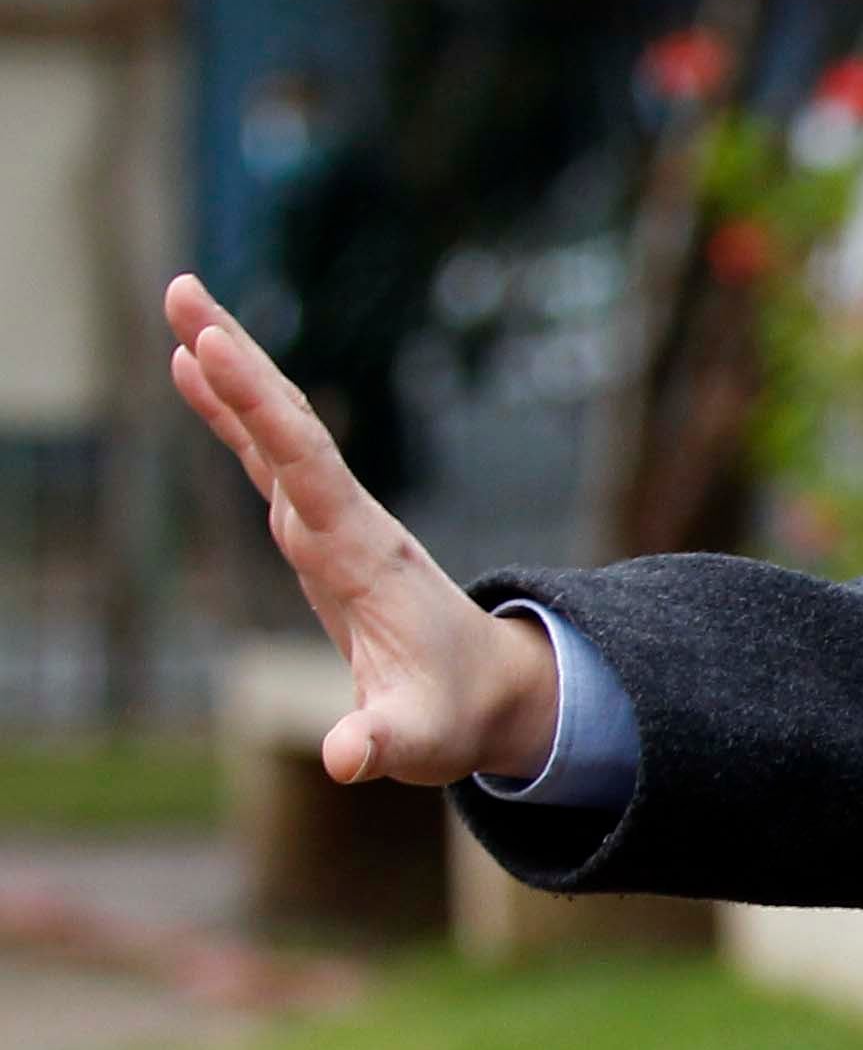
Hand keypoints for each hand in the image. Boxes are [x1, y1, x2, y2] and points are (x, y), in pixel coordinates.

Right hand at [162, 273, 560, 785]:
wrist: (494, 691)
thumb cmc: (453, 714)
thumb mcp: (419, 739)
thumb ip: (382, 743)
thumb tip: (349, 760)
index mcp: (361, 555)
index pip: (304, 468)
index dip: (258, 411)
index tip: (211, 348)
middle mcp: (346, 520)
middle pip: (286, 425)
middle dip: (236, 360)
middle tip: (182, 289)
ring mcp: (333, 520)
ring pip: (276, 429)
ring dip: (230, 368)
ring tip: (182, 302)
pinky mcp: (319, 529)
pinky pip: (269, 455)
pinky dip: (232, 410)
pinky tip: (193, 368)